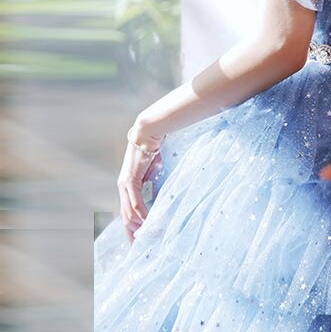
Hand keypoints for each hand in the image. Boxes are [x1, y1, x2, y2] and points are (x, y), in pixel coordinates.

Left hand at [117, 123, 163, 243]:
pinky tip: (148, 221)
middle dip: (134, 233)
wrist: (147, 134)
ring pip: (128, 213)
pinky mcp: (130, 181)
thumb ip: (152, 184)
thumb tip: (159, 195)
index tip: (137, 241)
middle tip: (142, 245)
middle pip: (125, 218)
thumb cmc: (152, 150)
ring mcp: (124, 185)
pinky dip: (141, 214)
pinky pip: (135, 203)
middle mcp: (123, 188)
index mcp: (127, 187)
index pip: (127, 213)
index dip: (131, 228)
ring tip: (149, 235)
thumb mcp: (152, 171)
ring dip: (139, 226)